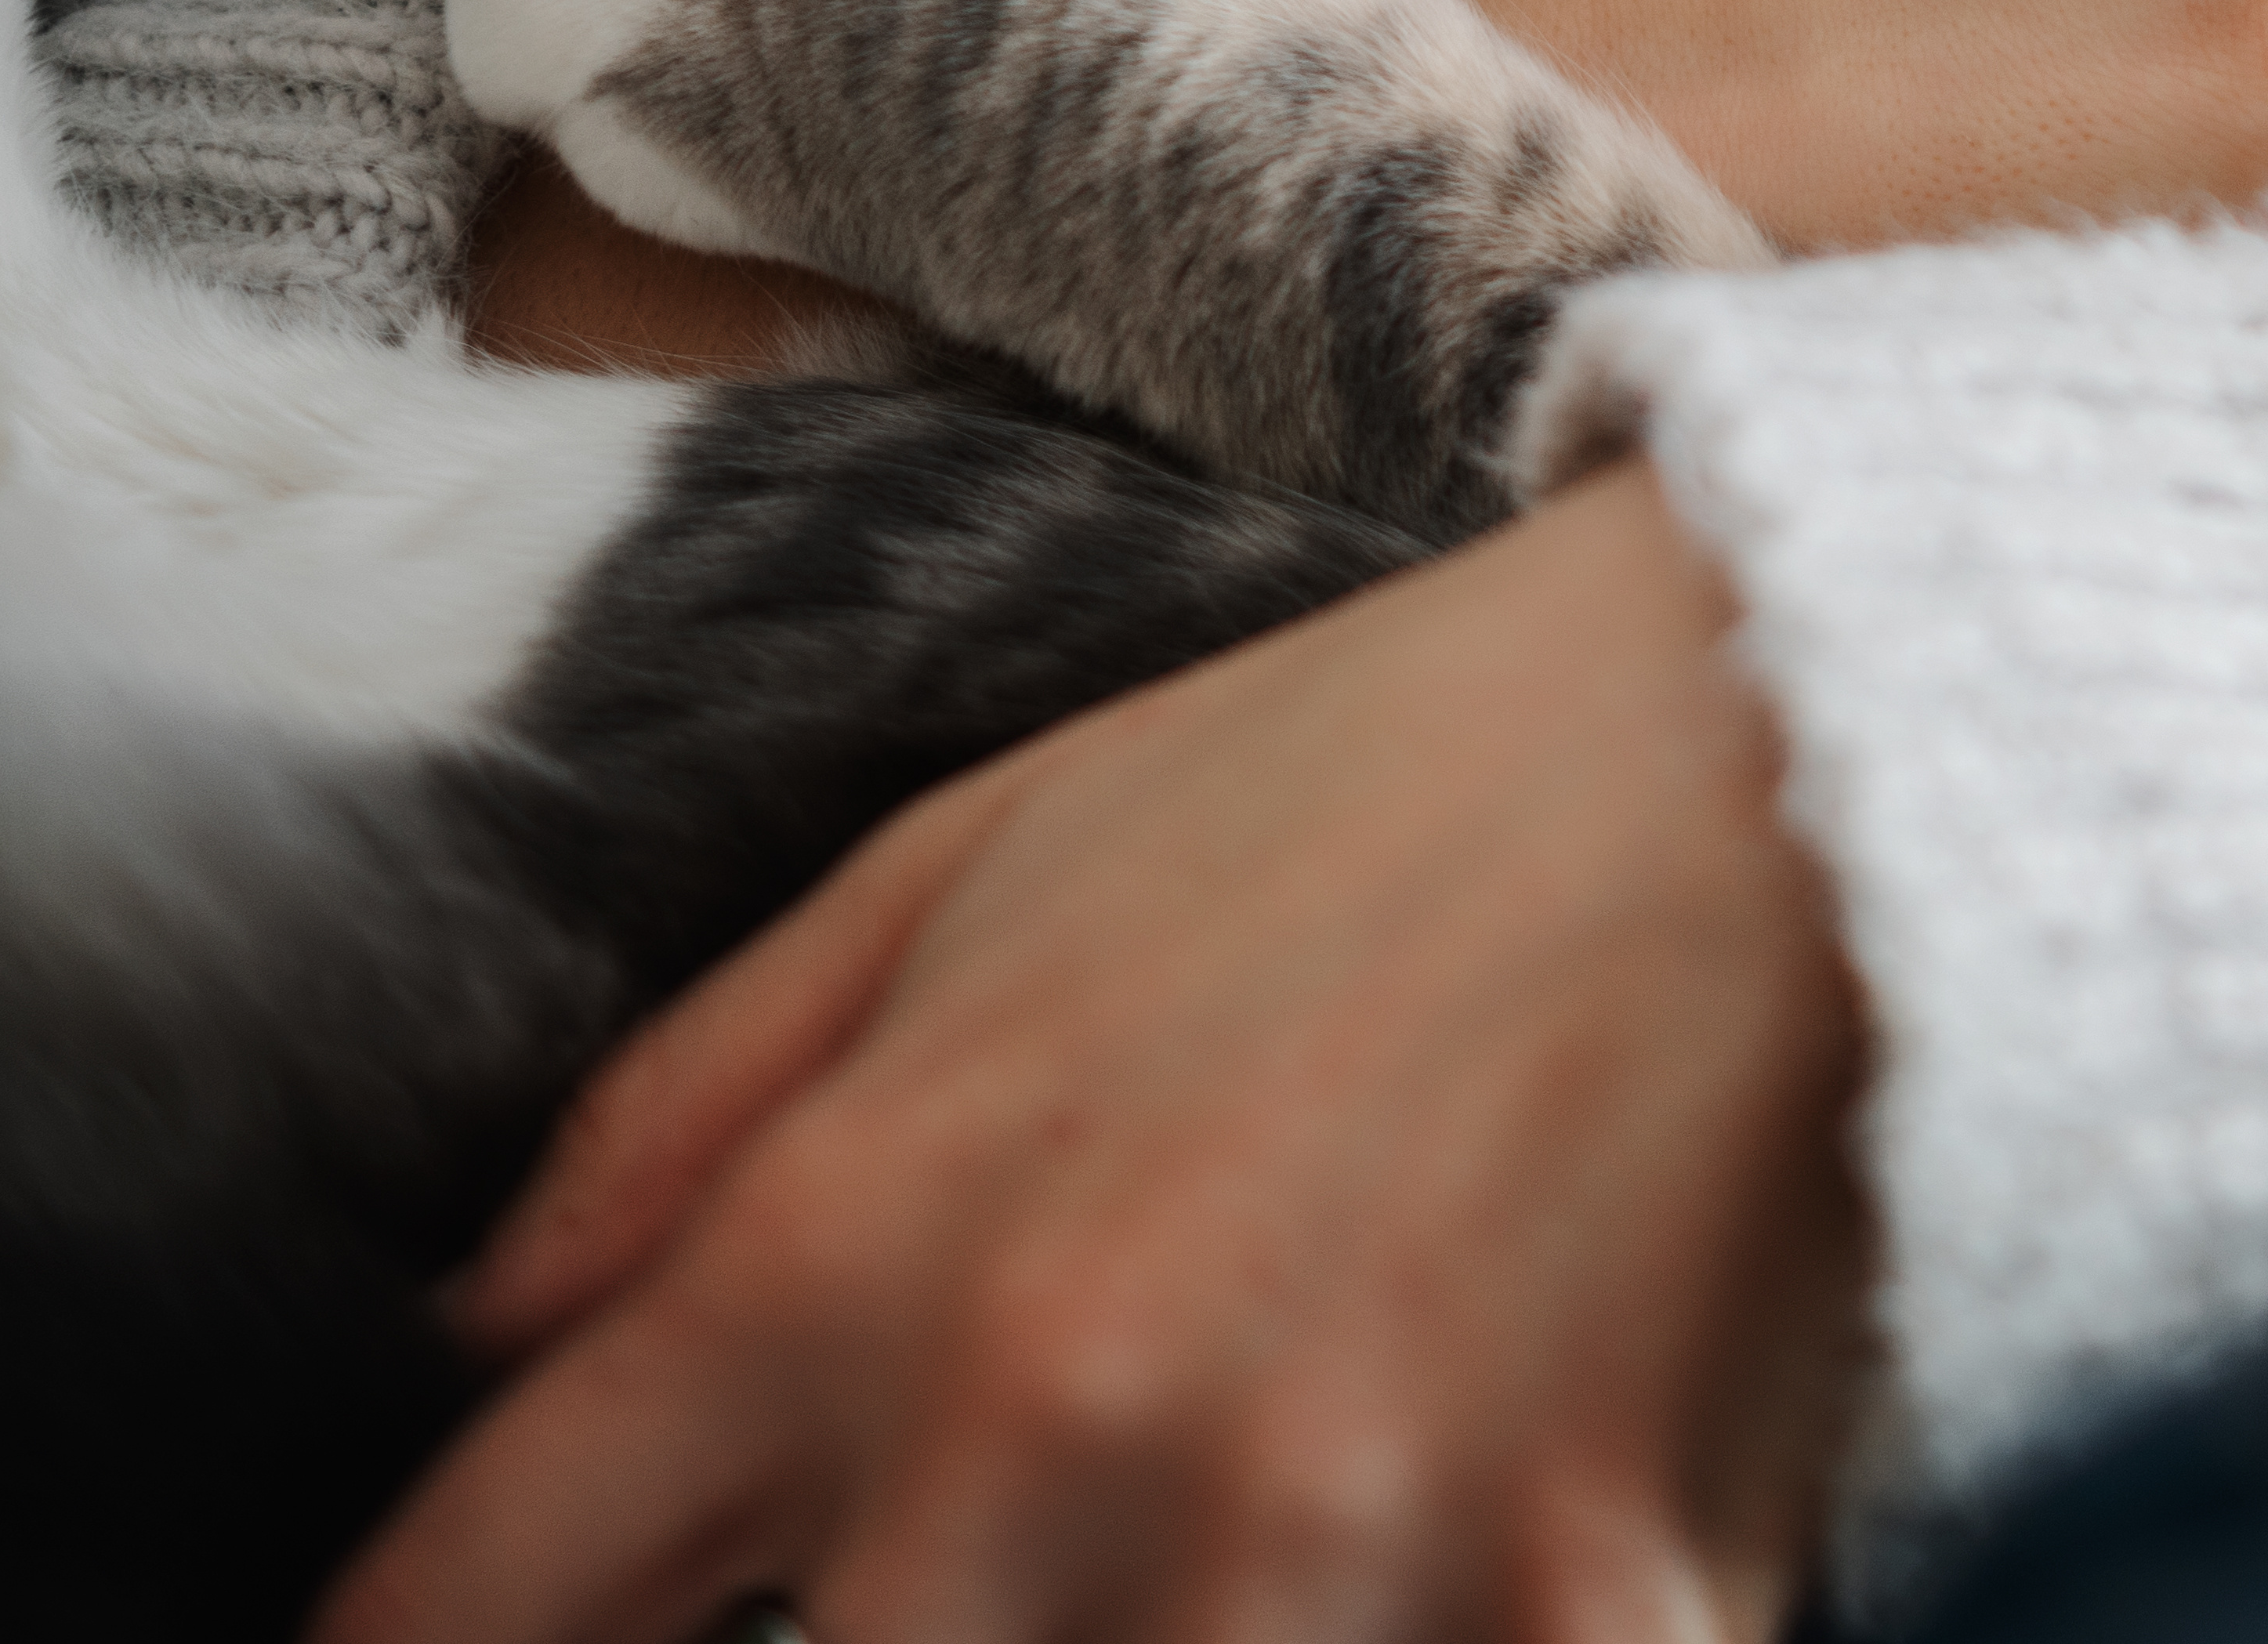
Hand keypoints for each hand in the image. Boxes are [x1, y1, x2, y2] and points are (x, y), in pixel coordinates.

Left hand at [317, 469, 1868, 1643]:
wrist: (1795, 715)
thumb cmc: (1381, 777)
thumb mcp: (968, 864)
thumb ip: (681, 1124)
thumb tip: (471, 1349)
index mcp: (850, 1255)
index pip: (480, 1600)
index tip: (515, 1639)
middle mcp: (1038, 1433)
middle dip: (888, 1639)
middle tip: (1038, 1508)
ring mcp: (1315, 1540)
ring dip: (1175, 1635)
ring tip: (1272, 1496)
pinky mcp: (1586, 1606)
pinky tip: (1474, 1557)